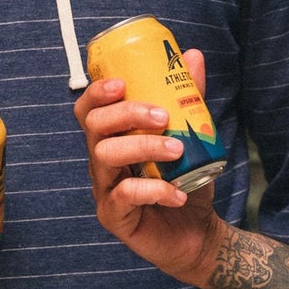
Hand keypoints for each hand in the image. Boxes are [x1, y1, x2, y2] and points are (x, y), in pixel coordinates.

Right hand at [73, 47, 221, 285]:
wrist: (199, 233)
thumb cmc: (187, 182)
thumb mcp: (192, 136)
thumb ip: (189, 99)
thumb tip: (193, 56)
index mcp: (113, 138)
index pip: (90, 109)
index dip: (98, 92)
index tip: (123, 82)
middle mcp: (102, 161)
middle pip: (93, 128)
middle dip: (125, 114)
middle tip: (161, 116)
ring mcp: (104, 189)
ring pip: (104, 157)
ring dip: (142, 147)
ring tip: (177, 150)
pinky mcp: (114, 217)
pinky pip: (123, 196)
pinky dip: (153, 189)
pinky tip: (177, 193)